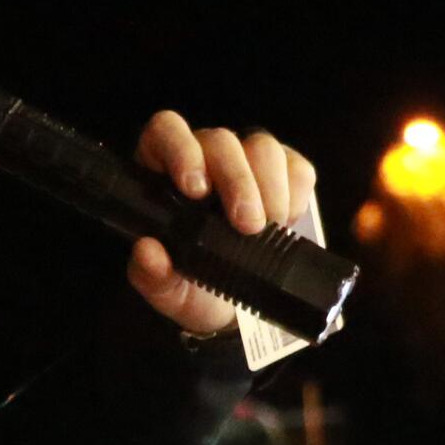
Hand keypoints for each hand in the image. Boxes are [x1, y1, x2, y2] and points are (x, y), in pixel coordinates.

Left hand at [128, 112, 318, 335]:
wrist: (231, 312)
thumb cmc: (191, 290)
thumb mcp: (167, 291)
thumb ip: (150, 274)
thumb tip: (147, 250)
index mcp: (161, 177)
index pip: (166, 132)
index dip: (182, 149)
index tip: (196, 189)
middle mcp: (203, 159)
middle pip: (221, 141)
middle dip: (238, 181)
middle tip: (246, 225)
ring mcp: (245, 162)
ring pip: (262, 146)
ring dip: (270, 188)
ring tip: (267, 228)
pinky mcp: (284, 173)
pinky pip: (297, 167)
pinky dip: (295, 196)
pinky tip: (284, 222)